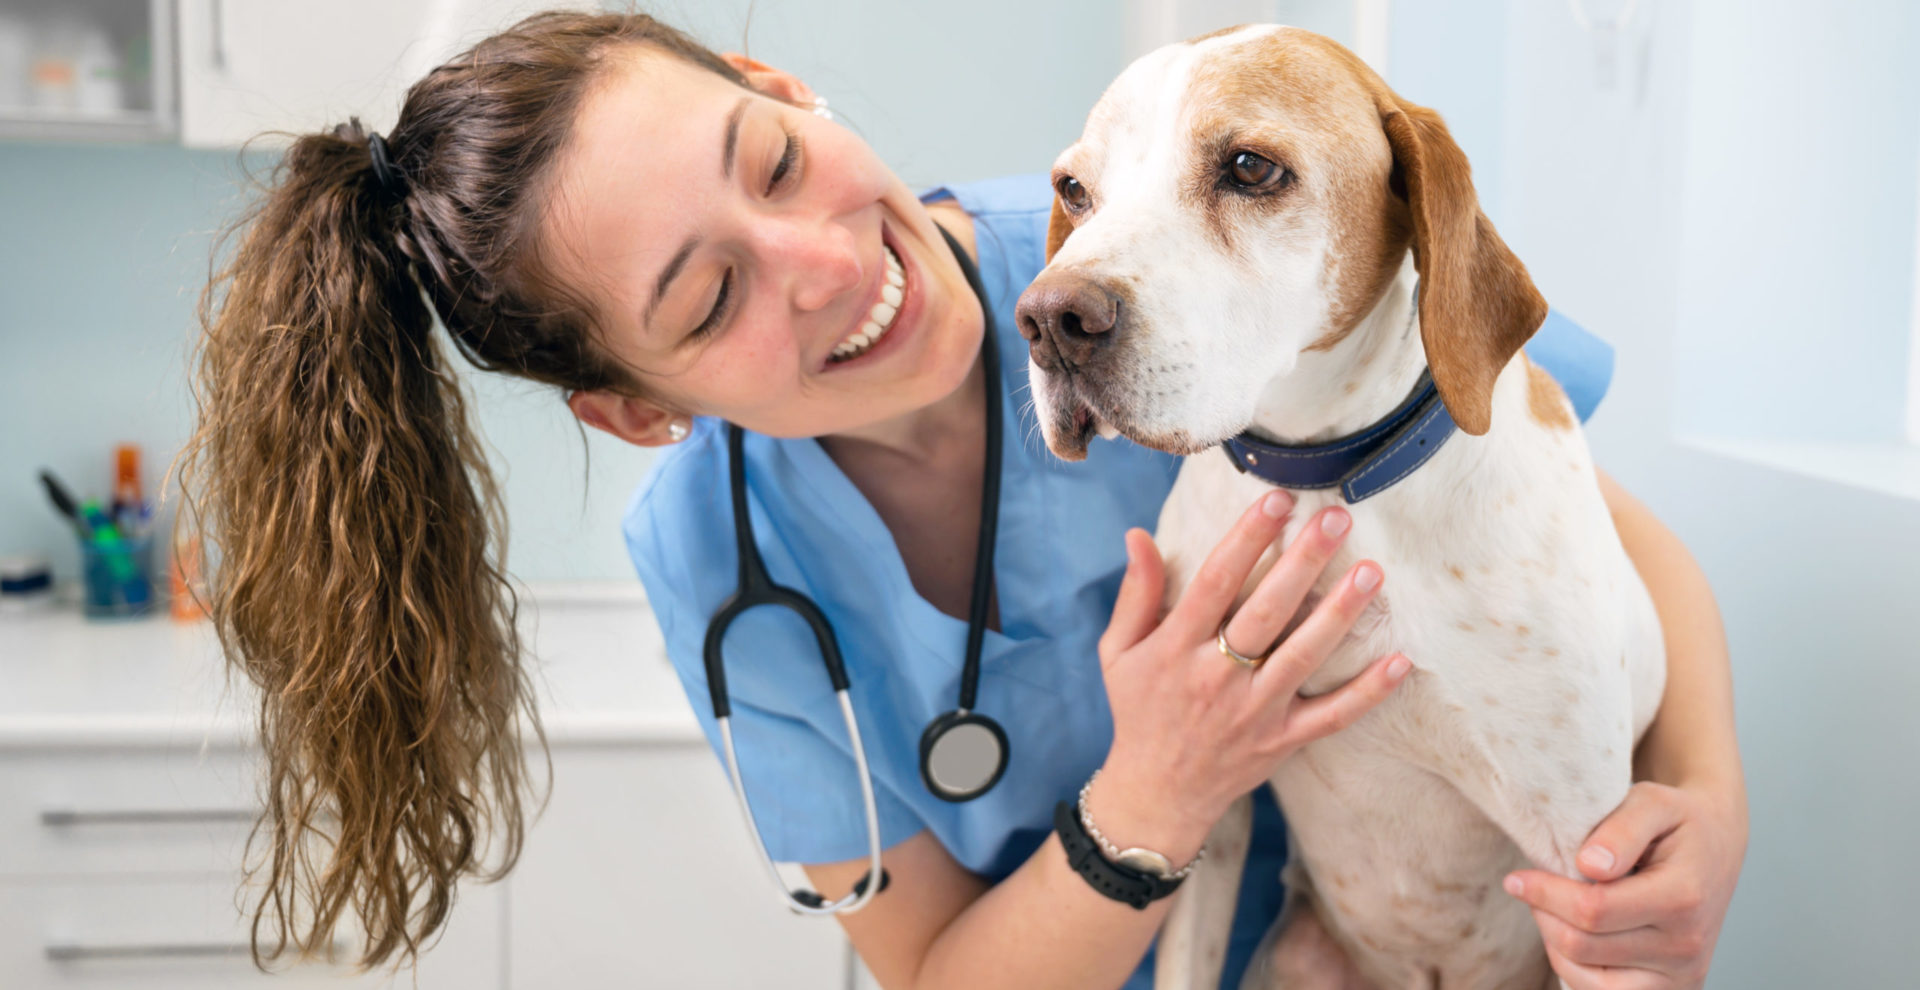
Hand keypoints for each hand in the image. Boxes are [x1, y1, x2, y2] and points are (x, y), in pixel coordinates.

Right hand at [1089, 490, 1411, 860]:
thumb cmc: (1138, 711)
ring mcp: (1253, 711)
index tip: (1278, 499)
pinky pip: (1331, 716)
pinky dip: (1367, 693)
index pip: (1216, 581)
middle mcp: (1216, 677)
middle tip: (1336, 518)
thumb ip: (1136, 593)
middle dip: (1303, 560)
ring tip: (1371, 571)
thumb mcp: (1119, 651)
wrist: (1155, 793)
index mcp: (1176, 648)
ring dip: (1339, 613)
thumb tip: (1138, 535)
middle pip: (1266, 610)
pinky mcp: (1282, 741)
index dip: (1247, 537)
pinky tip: (1399, 661)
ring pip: (1303, 656)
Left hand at [1504, 780, 1747, 988]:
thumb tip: (1589, 864)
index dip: (1545, 894)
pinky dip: (1574, 968)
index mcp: (1683, 897)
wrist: (1715, 847)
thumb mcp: (1653, 802)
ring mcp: (1681, 974)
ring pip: (1588, 978)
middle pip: (1584, 945)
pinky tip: (1570, 933)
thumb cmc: (1676, 822)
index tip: (1516, 878)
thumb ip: (1621, 829)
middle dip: (1544, 913)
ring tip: (1551, 908)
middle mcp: (1686, 945)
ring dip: (1555, 942)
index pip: (1594, 910)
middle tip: (1530, 886)